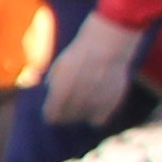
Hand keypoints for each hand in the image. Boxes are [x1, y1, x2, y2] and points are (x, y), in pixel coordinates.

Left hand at [43, 6, 149, 127]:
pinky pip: (99, 120)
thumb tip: (49, 96)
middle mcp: (79, 97)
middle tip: (67, 104)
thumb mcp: (61, 64)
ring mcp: (97, 101)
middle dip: (64, 113)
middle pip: (66, 119)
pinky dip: (96, 115)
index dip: (50, 113)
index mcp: (62, 88)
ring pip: (82, 119)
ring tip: (83, 98)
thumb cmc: (82, 52)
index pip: (51, 115)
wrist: (110, 42)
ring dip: (80, 113)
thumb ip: (54, 83)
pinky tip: (95, 103)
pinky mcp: (112, 102)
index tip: (52, 109)